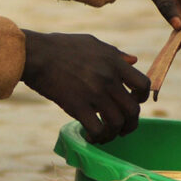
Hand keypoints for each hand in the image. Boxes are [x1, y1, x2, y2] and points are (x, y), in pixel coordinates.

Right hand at [21, 30, 149, 142]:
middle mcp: (109, 79)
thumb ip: (115, 53)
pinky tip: (91, 137)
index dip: (142, 98)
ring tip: (105, 135)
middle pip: (133, 110)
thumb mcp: (93, 43)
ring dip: (114, 134)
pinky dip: (97, 137)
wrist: (36, 54)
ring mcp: (94, 93)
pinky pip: (97, 129)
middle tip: (124, 129)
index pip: (143, 85)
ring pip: (117, 123)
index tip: (133, 102)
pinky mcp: (77, 106)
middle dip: (131, 124)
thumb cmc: (61, 46)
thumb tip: (134, 61)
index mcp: (114, 63)